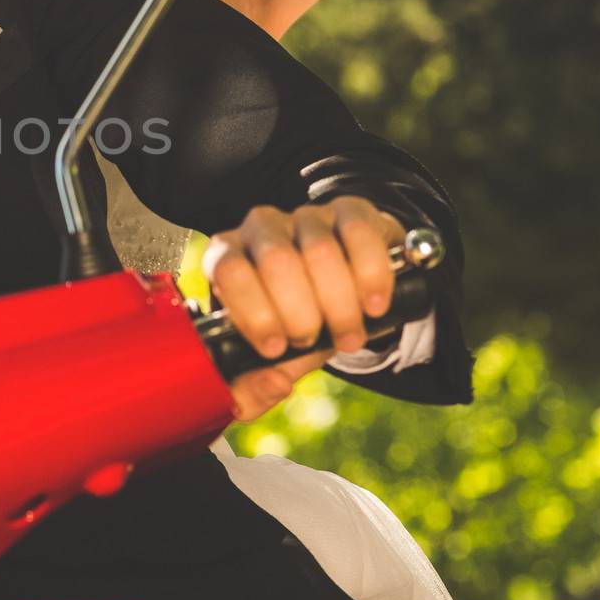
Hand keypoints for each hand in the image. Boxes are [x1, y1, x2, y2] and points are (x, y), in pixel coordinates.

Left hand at [204, 197, 403, 422]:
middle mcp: (260, 228)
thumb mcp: (264, 361)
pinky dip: (372, 276)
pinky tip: (374, 304)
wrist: (336, 292)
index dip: (254, 313)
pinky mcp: (349, 210)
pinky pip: (360, 233)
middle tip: (312, 341)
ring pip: (321, 251)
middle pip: (278, 261)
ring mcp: (305, 216)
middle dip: (301, 316)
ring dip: (340, 306)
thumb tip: (273, 383)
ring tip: (348, 335)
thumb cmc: (288, 324)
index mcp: (225, 258)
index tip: (276, 348)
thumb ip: (250, 389)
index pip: (229, 270)